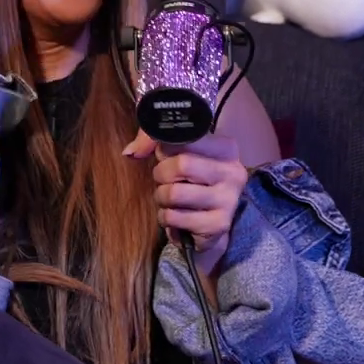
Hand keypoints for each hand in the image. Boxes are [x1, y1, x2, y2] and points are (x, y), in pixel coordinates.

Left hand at [124, 131, 246, 269]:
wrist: (217, 224)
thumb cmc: (195, 183)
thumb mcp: (182, 155)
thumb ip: (155, 142)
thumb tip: (130, 152)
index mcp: (227, 149)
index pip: (187, 138)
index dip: (166, 149)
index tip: (167, 157)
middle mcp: (233, 172)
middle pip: (182, 164)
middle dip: (161, 174)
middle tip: (163, 180)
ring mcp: (228, 199)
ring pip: (174, 193)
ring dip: (161, 197)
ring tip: (168, 199)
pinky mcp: (218, 224)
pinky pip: (173, 217)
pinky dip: (165, 218)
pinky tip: (175, 216)